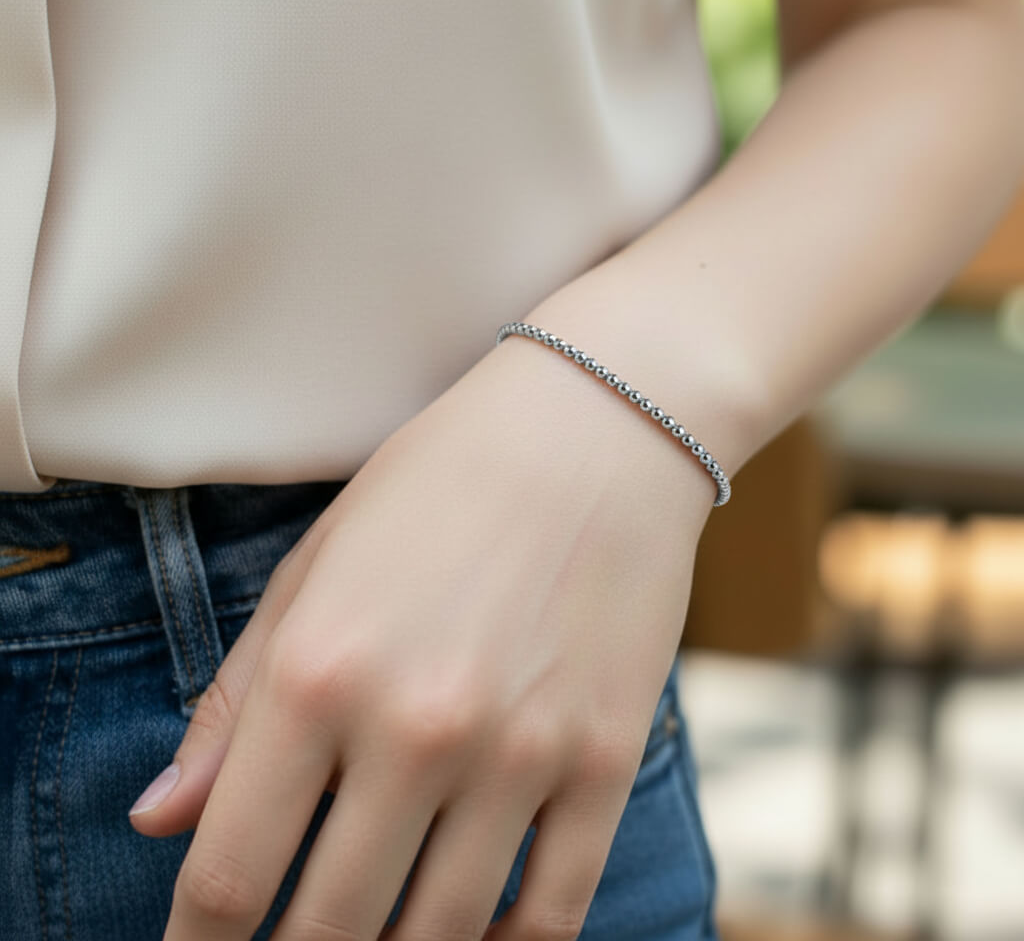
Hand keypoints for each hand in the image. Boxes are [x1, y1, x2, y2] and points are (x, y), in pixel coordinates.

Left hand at [130, 336, 711, 939]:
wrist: (594, 431)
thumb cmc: (441, 485)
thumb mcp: (317, 566)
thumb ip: (234, 702)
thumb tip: (158, 820)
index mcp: (319, 672)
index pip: (229, 874)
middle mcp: (415, 727)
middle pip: (329, 931)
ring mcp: (522, 752)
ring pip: (440, 940)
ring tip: (379, 934)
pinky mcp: (607, 759)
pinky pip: (553, 916)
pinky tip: (476, 940)